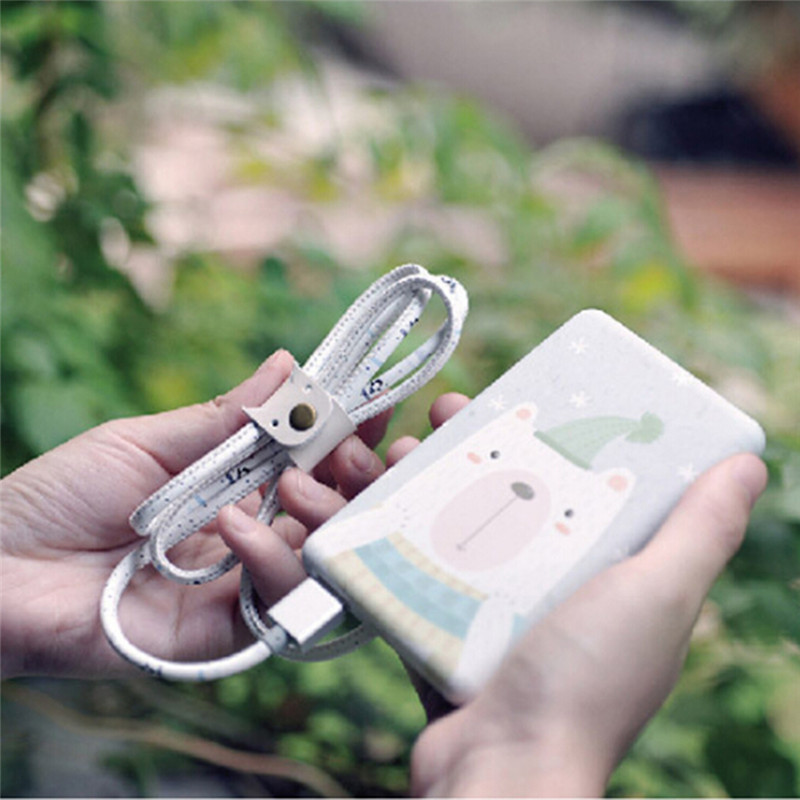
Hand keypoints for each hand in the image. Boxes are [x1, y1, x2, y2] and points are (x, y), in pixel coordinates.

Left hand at [0, 350, 391, 677]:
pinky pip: (276, 603)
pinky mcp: (222, 632)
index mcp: (235, 488)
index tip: (375, 404)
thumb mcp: (149, 443)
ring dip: (323, 515)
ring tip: (294, 484)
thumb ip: (226, 416)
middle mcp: (249, 535)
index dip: (348, 436)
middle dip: (355, 477)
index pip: (313, 463)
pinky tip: (240, 530)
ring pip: (320, 560)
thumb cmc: (61, 495)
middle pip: (333, 513)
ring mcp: (239, 584)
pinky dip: (272, 563)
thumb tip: (288, 362)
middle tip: (348, 448)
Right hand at [242, 393, 766, 796]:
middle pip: (511, 498)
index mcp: (610, 578)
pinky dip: (398, 537)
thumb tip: (747, 464)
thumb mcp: (656, 595)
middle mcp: (554, 593)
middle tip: (443, 412)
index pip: (585, 485)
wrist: (500, 775)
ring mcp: (496, 614)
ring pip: (457, 528)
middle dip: (475, 447)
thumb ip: (701, 532)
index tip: (523, 396)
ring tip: (395, 449)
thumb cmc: (587, 686)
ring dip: (425, 483)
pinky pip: (420, 572)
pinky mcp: (448, 633)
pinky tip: (371, 504)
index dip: (557, 434)